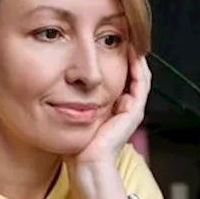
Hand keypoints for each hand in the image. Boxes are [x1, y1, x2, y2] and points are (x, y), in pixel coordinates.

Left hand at [68, 49, 150, 166]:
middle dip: (128, 55)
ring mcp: (132, 110)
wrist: (87, 164)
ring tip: (130, 38)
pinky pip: (140, 83)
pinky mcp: (134, 111)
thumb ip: (72, 103)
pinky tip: (133, 52)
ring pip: (140, 76)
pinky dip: (138, 67)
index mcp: (114, 110)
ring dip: (136, 56)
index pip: (120, 79)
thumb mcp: (74, 117)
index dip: (117, 61)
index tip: (107, 43)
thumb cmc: (78, 146)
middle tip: (122, 35)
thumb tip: (58, 87)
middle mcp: (126, 109)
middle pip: (132, 75)